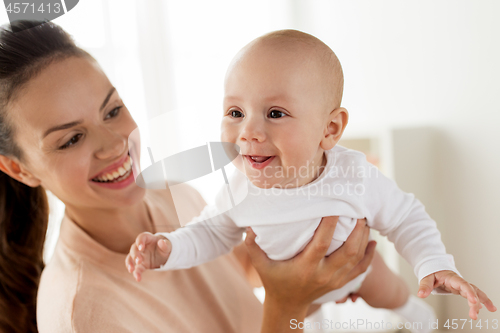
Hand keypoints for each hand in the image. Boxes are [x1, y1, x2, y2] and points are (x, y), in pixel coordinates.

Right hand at [125, 232, 171, 281]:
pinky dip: (136, 273)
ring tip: (131, 270)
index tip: (141, 248)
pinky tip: (138, 278)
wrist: (166, 255)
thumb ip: (166, 244)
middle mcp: (142, 247)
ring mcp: (141, 256)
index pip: (142, 237)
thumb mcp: (169, 246)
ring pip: (130, 258)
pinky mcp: (142, 265)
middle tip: (138, 261)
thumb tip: (161, 242)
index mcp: (149, 239)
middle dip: (134, 254)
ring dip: (129, 263)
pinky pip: (137, 269)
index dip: (140, 241)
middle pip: (134, 248)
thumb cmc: (166, 247)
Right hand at [246, 216, 375, 327]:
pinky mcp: (341, 282)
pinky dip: (369, 255)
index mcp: (306, 267)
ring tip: (365, 219)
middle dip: (357, 230)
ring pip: (357, 258)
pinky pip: (361, 268)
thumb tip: (249, 226)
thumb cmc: (274, 281)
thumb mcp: (261, 266)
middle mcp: (324, 274)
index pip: (322, 244)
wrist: (288, 305)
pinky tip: (373, 241)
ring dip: (364, 238)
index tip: (335, 208)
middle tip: (358, 211)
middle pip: (348, 251)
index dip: (330, 225)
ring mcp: (335, 279)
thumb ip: (253, 247)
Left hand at [418, 270, 496, 319]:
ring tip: (492, 309)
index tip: (474, 301)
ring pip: (475, 292)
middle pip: (471, 290)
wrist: (435, 267)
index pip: (463, 285)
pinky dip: (480, 301)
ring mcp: (462, 286)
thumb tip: (420, 294)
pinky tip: (487, 308)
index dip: (469, 292)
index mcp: (452, 278)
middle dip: (476, 302)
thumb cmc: (432, 272)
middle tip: (474, 315)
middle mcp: (459, 282)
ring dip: (483, 300)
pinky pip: (473, 295)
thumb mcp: (426, 277)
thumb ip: (424, 286)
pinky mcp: (462, 290)